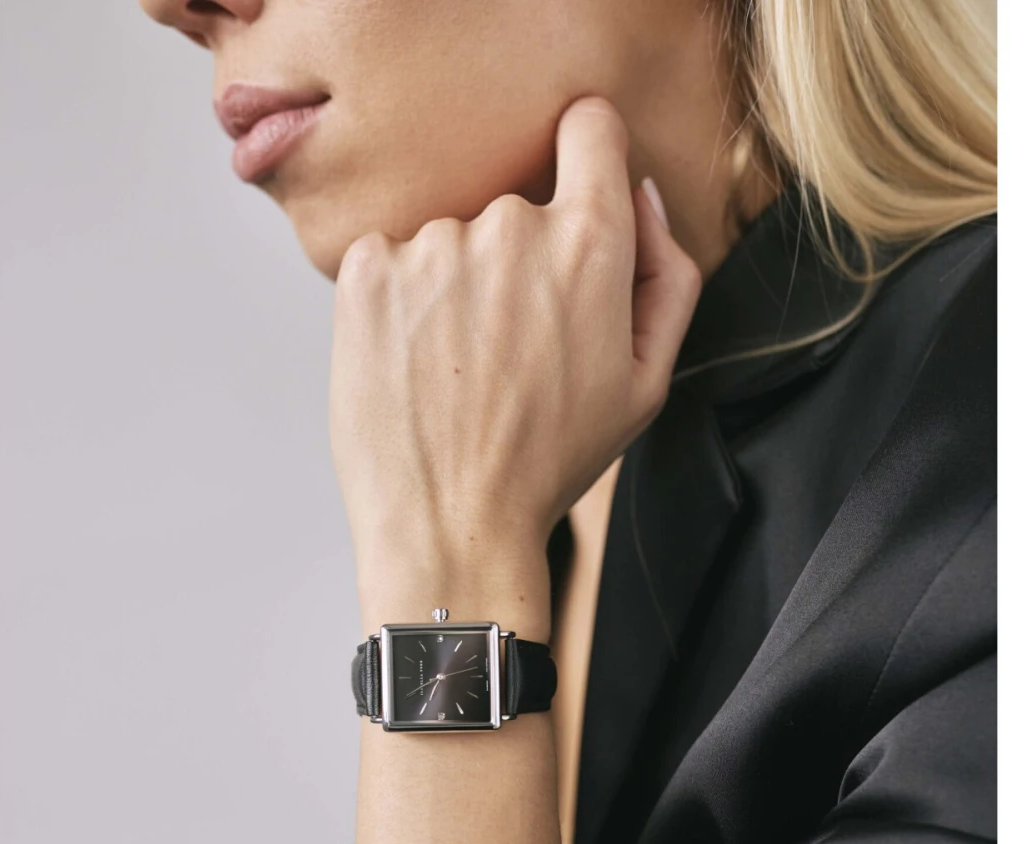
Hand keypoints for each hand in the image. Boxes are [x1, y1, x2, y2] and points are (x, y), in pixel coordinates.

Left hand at [329, 96, 701, 640]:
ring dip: (453, 289)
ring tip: (457, 374)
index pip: (589, 128)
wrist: (451, 525)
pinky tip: (414, 367)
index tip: (572, 192)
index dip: (585, 156)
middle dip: (517, 264)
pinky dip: (400, 305)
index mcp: (589, 244)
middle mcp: (509, 226)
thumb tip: (640, 197)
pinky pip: (389, 261)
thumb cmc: (548, 465)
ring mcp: (430, 246)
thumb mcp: (646, 385)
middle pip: (515, 206)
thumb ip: (666, 276)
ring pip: (449, 241)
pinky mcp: (366, 272)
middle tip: (510, 354)